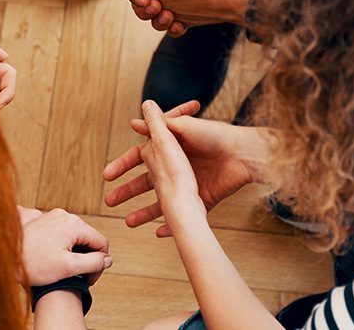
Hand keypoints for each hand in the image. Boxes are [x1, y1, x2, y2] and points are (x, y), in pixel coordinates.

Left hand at [20, 208, 112, 285]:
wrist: (1, 258)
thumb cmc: (31, 264)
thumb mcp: (68, 268)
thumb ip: (93, 262)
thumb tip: (107, 259)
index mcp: (73, 224)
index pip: (101, 243)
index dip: (99, 264)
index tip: (88, 279)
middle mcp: (63, 215)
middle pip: (87, 238)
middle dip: (84, 257)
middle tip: (74, 276)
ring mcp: (50, 216)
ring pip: (72, 236)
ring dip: (71, 252)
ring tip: (57, 267)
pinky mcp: (39, 221)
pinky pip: (57, 232)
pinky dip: (57, 244)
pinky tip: (47, 255)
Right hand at [104, 100, 261, 235]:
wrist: (245, 155)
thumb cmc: (216, 136)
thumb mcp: (184, 128)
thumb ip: (160, 125)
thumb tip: (134, 120)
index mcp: (170, 148)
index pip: (139, 157)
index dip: (123, 165)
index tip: (107, 174)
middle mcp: (176, 167)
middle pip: (145, 181)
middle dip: (127, 191)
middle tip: (109, 201)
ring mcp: (188, 186)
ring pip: (160, 202)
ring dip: (143, 212)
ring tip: (128, 223)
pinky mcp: (202, 200)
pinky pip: (183, 216)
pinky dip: (170, 226)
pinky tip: (158, 232)